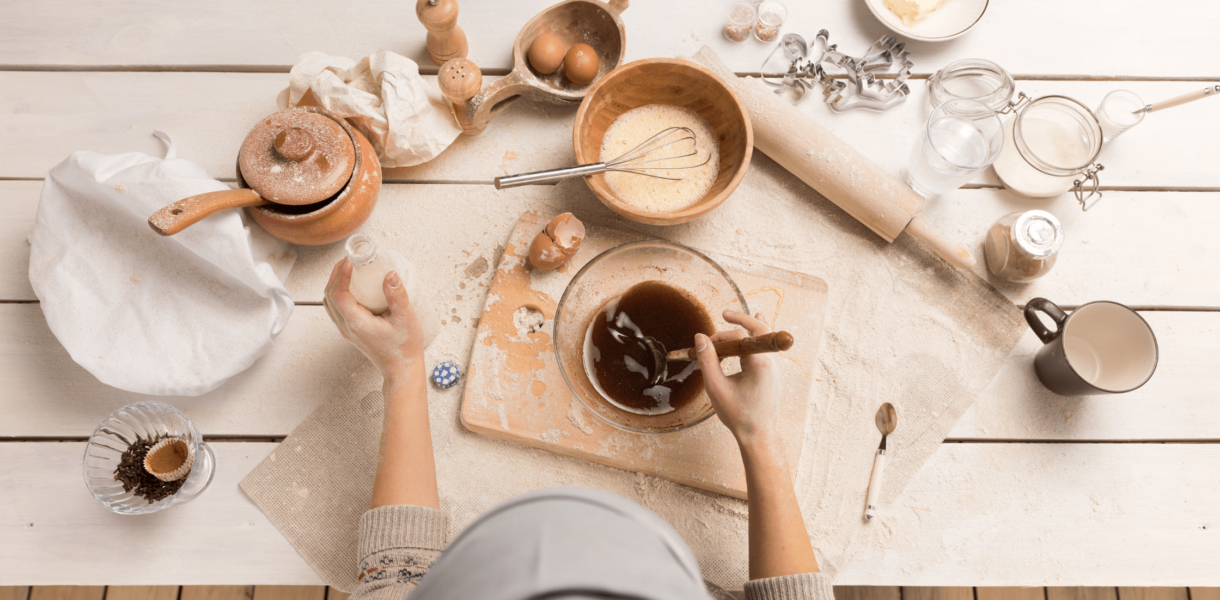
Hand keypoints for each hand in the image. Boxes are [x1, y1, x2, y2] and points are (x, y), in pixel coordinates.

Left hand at [323, 259, 423, 379]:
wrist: (401, 369)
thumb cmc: (404, 349)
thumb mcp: (406, 319)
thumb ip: (397, 296)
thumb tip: (390, 274)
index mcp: (356, 324)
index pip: (338, 294)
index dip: (341, 275)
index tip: (350, 261)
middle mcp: (347, 327)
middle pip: (329, 296)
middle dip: (336, 274)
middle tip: (348, 260)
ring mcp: (347, 330)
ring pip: (330, 302)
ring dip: (335, 283)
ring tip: (348, 270)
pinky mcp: (351, 331)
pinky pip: (337, 308)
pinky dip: (339, 293)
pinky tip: (353, 287)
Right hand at [694, 310, 782, 448]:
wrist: (758, 435)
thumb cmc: (738, 415)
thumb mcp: (716, 388)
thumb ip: (707, 360)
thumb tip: (700, 338)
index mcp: (760, 365)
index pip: (741, 337)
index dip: (721, 336)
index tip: (707, 344)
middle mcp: (772, 363)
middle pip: (759, 329)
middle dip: (741, 321)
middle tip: (725, 315)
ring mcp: (775, 368)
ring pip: (765, 337)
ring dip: (748, 329)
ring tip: (737, 318)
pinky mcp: (773, 373)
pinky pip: (766, 348)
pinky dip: (755, 339)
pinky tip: (755, 327)